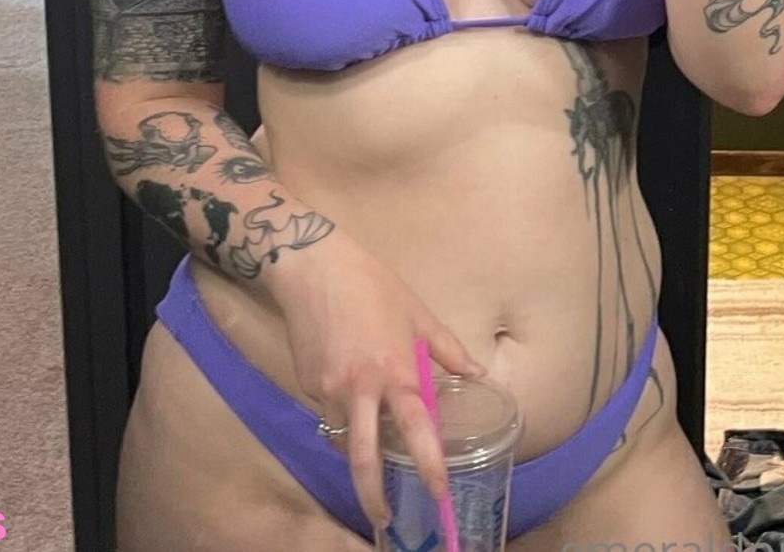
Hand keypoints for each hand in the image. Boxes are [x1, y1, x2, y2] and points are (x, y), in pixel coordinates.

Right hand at [268, 231, 485, 532]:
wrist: (311, 265)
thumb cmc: (372, 284)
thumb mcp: (416, 311)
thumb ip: (446, 348)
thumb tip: (477, 375)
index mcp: (395, 371)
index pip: (416, 430)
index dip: (429, 465)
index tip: (439, 493)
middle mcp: (360, 389)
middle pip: (363, 456)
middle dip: (373, 494)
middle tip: (384, 517)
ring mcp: (328, 388)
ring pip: (343, 435)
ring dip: (356, 449)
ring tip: (367, 454)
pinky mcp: (306, 382)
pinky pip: (328, 409)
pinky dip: (342, 410)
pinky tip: (345, 386)